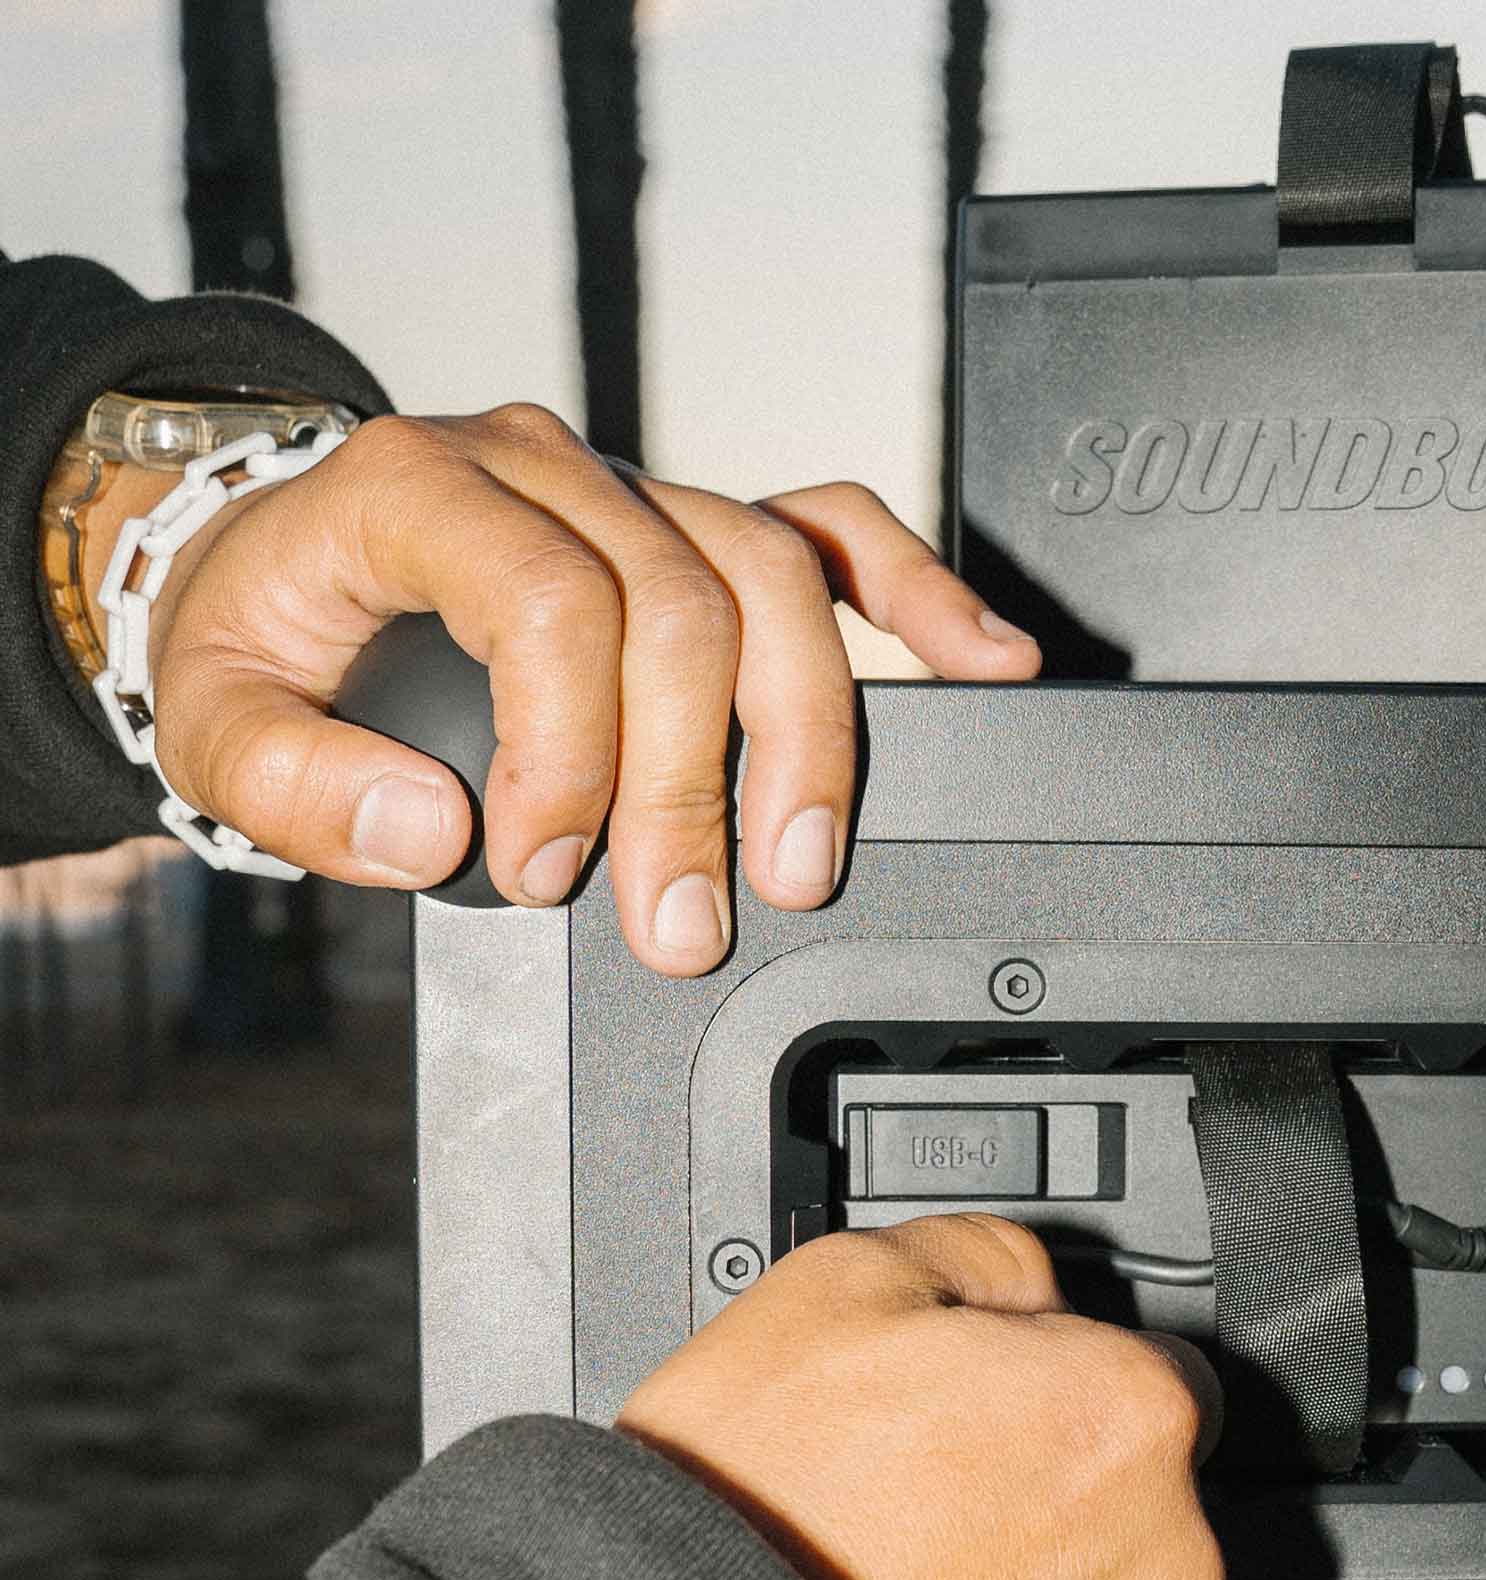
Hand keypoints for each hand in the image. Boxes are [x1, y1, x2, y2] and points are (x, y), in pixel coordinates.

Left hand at [125, 405, 1041, 972]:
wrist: (285, 561)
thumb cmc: (270, 637)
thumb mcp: (218, 722)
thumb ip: (300, 787)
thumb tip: (431, 829)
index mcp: (422, 489)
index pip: (550, 602)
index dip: (569, 750)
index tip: (542, 869)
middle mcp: (548, 469)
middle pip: (682, 603)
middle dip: (695, 786)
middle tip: (683, 923)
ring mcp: (641, 489)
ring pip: (775, 577)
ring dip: (809, 733)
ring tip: (802, 864)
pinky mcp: (703, 526)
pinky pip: (835, 530)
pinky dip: (919, 597)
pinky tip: (986, 663)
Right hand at [615, 1215, 1225, 1579]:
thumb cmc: (748, 1510)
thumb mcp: (835, 1282)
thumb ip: (975, 1260)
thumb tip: (1020, 1285)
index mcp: (1125, 1417)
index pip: (1148, 1369)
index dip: (1057, 1377)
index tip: (987, 1402)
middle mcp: (1161, 1559)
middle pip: (1130, 1504)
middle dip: (1047, 1496)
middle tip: (916, 1500)